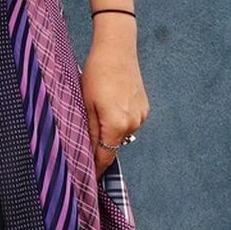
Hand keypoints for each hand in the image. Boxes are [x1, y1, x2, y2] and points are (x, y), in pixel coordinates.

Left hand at [84, 39, 147, 173]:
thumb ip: (90, 132)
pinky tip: (110, 105)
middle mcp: (133, 124)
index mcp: (117, 124)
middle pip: (114, 147)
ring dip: (110, 132)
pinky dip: (120, 121)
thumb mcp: (86, 104)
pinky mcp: (145, 108)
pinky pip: (129, 123)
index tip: (88, 180)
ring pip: (122, 135)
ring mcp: (141, 116)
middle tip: (85, 144)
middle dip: (100, 148)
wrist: (117, 49)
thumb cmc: (97, 74)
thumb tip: (88, 153)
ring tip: (97, 114)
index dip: (96, 170)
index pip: (105, 157)